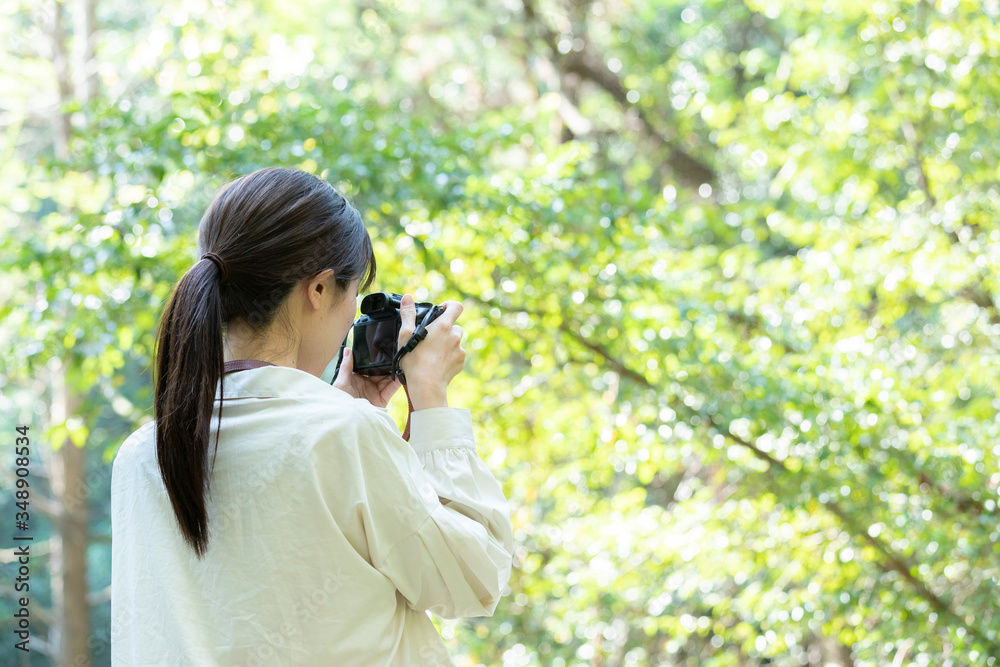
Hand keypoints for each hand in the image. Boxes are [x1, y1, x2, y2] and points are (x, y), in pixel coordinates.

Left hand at [332, 347, 401, 407]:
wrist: (347, 419)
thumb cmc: (340, 401)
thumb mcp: (341, 382)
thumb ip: (346, 366)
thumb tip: (347, 349)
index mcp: (357, 378)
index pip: (368, 366)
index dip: (375, 359)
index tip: (382, 350)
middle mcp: (367, 384)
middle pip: (380, 371)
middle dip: (387, 364)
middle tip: (394, 354)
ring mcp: (375, 392)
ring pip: (387, 379)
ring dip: (394, 371)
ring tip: (400, 361)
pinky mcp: (382, 399)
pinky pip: (391, 389)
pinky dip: (397, 382)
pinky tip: (401, 374)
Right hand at [397, 294, 465, 409]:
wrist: (426, 386)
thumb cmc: (414, 361)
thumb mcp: (406, 335)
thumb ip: (408, 314)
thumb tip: (407, 298)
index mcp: (443, 326)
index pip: (457, 306)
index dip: (450, 306)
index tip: (441, 311)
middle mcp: (455, 336)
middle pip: (455, 326)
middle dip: (445, 329)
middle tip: (431, 338)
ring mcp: (460, 350)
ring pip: (456, 341)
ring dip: (448, 343)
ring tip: (433, 352)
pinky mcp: (460, 362)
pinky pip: (456, 355)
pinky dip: (449, 356)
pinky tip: (437, 363)